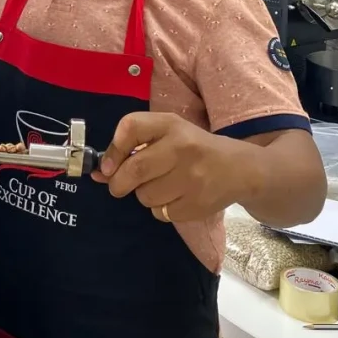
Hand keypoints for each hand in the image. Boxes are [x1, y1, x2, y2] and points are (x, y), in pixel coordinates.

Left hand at [91, 111, 249, 222]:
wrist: (239, 169)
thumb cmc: (193, 147)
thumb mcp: (167, 133)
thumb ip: (132, 147)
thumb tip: (98, 174)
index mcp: (171, 124)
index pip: (131, 127)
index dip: (113, 149)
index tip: (106, 167)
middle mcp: (182, 147)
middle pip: (134, 169)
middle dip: (118, 183)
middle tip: (119, 186)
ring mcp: (192, 177)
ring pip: (145, 196)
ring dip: (144, 195)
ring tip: (161, 186)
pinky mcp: (198, 204)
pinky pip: (161, 213)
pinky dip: (161, 209)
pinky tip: (176, 197)